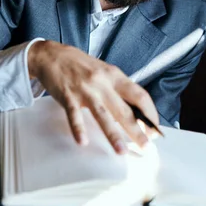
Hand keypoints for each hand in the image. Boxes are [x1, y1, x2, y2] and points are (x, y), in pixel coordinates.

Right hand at [28, 40, 159, 153]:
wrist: (51, 55)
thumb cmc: (78, 65)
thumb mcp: (103, 71)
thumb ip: (116, 88)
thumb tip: (132, 111)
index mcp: (114, 76)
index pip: (140, 96)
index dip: (150, 114)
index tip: (153, 129)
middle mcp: (102, 83)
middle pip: (124, 110)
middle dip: (137, 130)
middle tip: (146, 146)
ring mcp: (85, 90)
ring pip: (102, 115)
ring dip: (113, 135)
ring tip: (121, 151)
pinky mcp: (67, 96)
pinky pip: (74, 115)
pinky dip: (78, 129)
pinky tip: (82, 141)